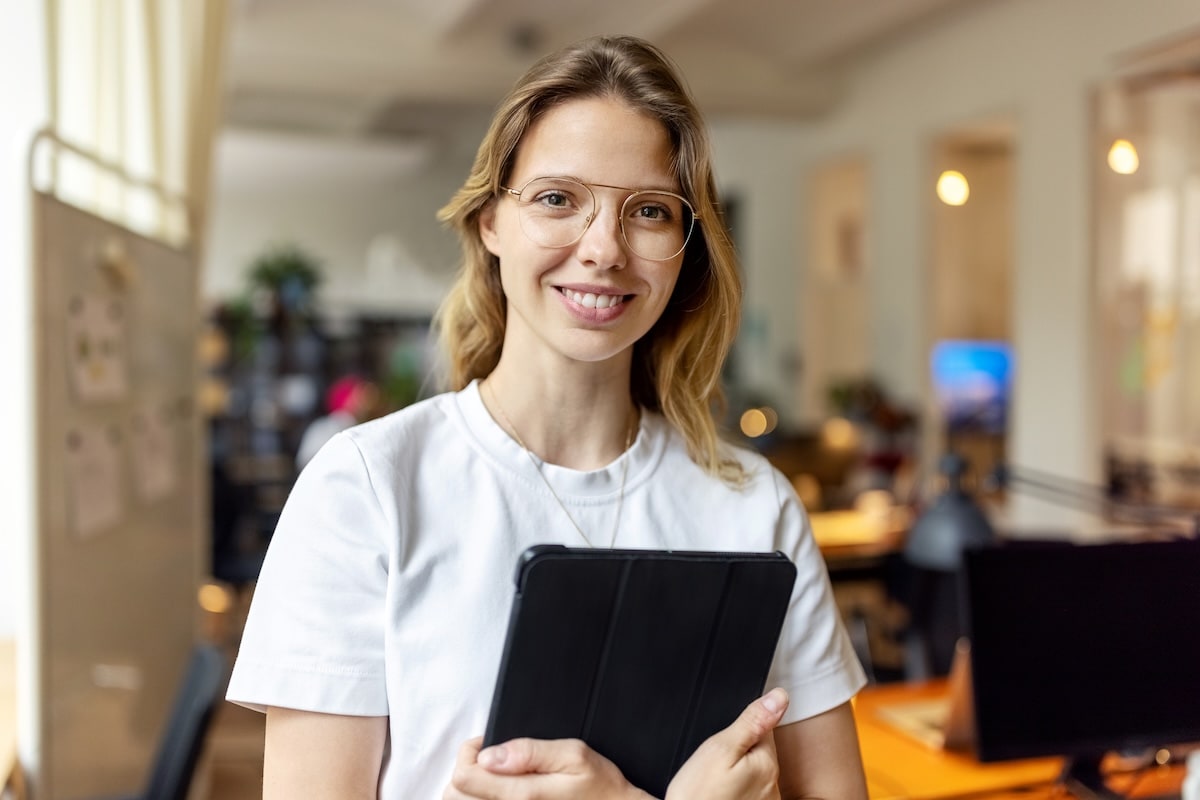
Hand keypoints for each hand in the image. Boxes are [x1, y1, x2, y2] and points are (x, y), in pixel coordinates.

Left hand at [444, 736, 650, 799]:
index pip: (463, 777)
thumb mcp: (574, 755)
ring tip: (496, 778)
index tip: (489, 744)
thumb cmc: (599, 787)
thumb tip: (490, 755)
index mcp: (522, 796)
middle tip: (492, 760)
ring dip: (471, 790)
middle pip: (455, 796)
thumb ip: (530, 751)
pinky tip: (501, 794)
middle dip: (467, 771)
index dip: (470, 752)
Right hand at [665, 688, 789, 799]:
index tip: (725, 740)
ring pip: (753, 771)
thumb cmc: (698, 794)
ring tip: (715, 781)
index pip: (764, 728)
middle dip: (738, 750)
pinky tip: (719, 794)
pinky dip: (736, 789)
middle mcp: (773, 785)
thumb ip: (751, 721)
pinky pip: (749, 790)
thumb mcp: (720, 748)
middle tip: (714, 765)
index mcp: (767, 763)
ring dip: (737, 770)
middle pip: (759, 751)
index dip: (741, 728)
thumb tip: (779, 696)